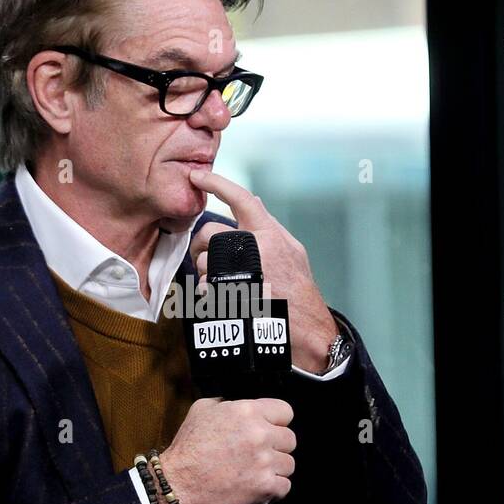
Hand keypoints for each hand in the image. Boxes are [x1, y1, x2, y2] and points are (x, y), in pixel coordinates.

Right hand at [159, 397, 296, 503]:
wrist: (178, 484)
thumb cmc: (188, 448)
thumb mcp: (202, 410)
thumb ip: (227, 403)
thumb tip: (239, 404)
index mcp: (247, 411)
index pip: (286, 411)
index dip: (277, 421)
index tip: (270, 429)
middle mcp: (260, 434)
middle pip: (290, 439)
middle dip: (276, 446)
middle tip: (259, 454)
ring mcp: (265, 462)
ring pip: (289, 464)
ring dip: (275, 469)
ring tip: (255, 472)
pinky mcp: (266, 487)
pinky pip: (285, 486)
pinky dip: (273, 489)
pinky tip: (256, 485)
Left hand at [187, 168, 339, 372]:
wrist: (306, 328)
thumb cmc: (299, 289)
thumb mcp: (292, 250)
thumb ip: (269, 226)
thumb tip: (254, 202)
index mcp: (270, 234)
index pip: (242, 198)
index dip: (217, 183)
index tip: (197, 175)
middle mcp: (256, 248)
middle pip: (210, 232)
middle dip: (201, 243)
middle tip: (202, 254)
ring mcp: (242, 271)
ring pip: (203, 260)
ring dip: (204, 270)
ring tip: (217, 280)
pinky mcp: (230, 294)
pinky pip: (204, 284)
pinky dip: (206, 289)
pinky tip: (217, 294)